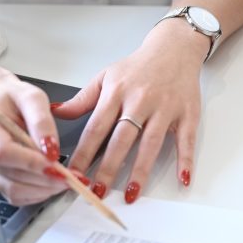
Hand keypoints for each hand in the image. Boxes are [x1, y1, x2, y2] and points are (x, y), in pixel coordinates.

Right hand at [0, 67, 76, 205]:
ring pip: (12, 189)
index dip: (31, 162)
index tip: (57, 165)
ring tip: (66, 181)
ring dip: (43, 190)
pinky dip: (36, 193)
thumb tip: (51, 149)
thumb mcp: (32, 96)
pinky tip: (51, 183)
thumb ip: (42, 121)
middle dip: (44, 179)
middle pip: (10, 175)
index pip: (3, 152)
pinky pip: (13, 194)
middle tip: (72, 178)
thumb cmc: (12, 97)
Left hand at [55, 21, 203, 202]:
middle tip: (97, 192)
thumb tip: (55, 112)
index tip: (74, 174)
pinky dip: (185, 161)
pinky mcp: (187, 114)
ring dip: (140, 170)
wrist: (174, 48)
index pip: (96, 128)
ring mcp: (165, 108)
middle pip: (122, 140)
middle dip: (109, 168)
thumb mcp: (107, 76)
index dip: (84, 154)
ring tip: (130, 194)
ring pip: (151, 143)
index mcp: (117, 92)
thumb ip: (82, 98)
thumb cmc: (139, 66)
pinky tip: (182, 179)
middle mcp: (141, 101)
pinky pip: (186, 141)